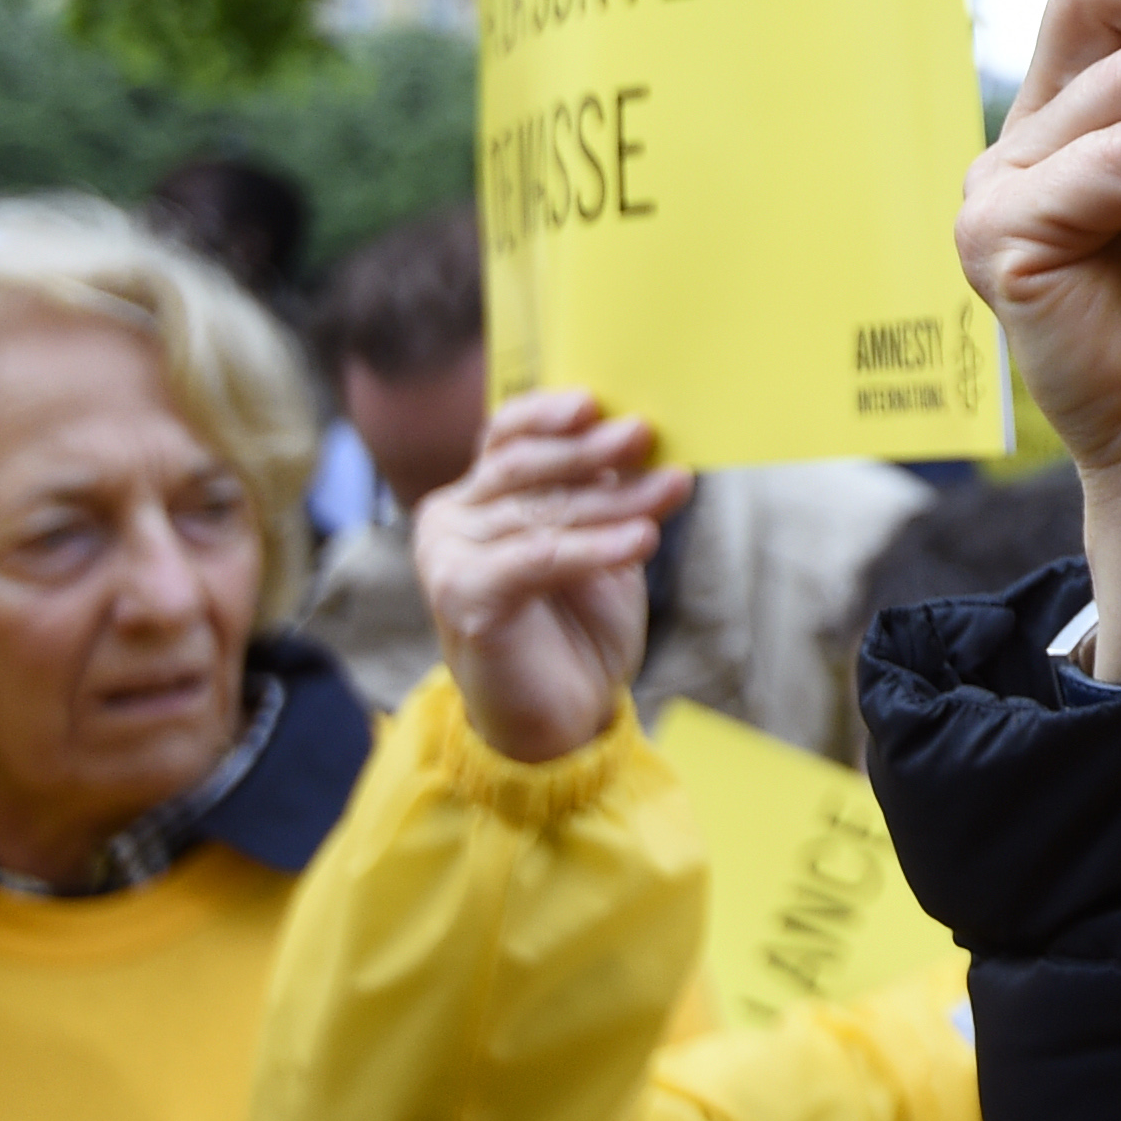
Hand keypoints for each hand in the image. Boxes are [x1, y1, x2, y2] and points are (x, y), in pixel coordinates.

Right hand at [419, 388, 688, 763]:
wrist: (561, 718)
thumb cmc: (579, 627)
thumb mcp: (601, 543)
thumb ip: (606, 492)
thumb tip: (645, 433)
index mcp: (478, 496)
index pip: (505, 435)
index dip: (547, 414)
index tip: (597, 402)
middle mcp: (449, 518)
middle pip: (524, 466)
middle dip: (591, 450)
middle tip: (645, 433)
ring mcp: (447, 557)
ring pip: (540, 512)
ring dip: (614, 499)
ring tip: (673, 489)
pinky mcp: (461, 596)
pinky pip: (537, 558)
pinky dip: (593, 547)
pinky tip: (641, 540)